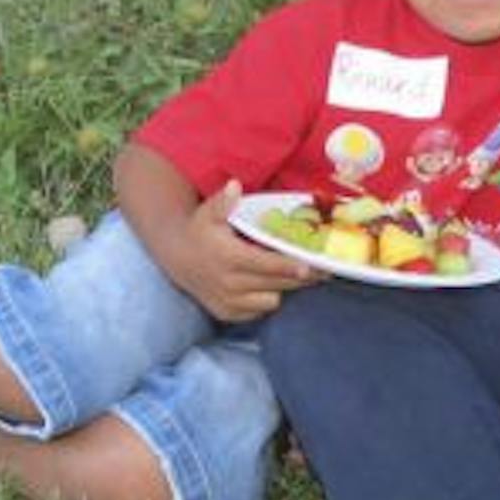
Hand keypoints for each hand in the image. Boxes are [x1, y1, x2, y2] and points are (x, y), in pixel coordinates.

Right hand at [162, 179, 326, 322]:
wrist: (177, 259)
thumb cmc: (200, 231)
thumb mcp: (208, 213)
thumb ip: (224, 201)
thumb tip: (235, 185)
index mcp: (228, 257)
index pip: (265, 265)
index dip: (289, 267)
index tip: (310, 267)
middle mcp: (228, 283)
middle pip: (275, 284)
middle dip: (300, 279)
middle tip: (322, 271)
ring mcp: (228, 302)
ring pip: (271, 301)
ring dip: (282, 289)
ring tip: (294, 276)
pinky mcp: (228, 314)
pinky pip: (258, 312)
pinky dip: (266, 300)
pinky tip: (270, 285)